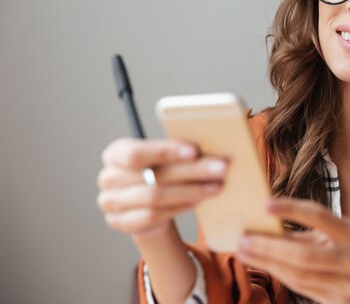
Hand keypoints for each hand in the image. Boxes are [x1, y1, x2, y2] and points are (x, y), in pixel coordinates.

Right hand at [97, 138, 227, 238]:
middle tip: (220, 169)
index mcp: (116, 153)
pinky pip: (153, 216)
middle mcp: (109, 177)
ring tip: (215, 187)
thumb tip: (211, 148)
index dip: (165, 151)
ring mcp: (111, 202)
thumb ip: (178, 151)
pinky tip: (197, 201)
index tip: (194, 151)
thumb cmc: (157, 172)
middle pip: (153, 176)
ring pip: (155, 197)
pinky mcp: (120, 222)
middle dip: (191, 171)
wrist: (143, 204)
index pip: (136, 152)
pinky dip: (178, 208)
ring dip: (190, 191)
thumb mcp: (163, 158)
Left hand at [235, 198, 349, 303]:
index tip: (266, 205)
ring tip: (244, 251)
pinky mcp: (335, 300)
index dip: (292, 210)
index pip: (320, 217)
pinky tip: (262, 264)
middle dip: (269, 247)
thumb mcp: (342, 233)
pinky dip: (278, 274)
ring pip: (298, 275)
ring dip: (267, 263)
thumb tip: (271, 226)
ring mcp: (345, 284)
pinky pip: (300, 287)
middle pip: (303, 255)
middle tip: (244, 238)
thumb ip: (311, 231)